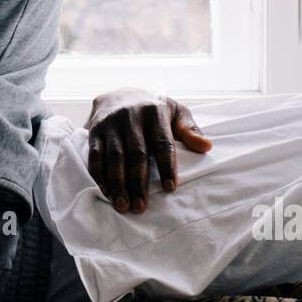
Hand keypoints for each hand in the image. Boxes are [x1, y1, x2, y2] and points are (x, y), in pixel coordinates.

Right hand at [84, 89, 212, 213]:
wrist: (118, 95)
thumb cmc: (152, 109)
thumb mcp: (175, 112)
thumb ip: (189, 130)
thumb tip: (206, 147)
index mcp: (154, 112)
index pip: (162, 142)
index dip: (167, 166)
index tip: (170, 188)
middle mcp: (131, 116)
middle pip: (136, 153)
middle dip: (138, 182)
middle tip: (140, 207)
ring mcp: (111, 123)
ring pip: (114, 157)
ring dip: (118, 183)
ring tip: (123, 206)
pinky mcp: (95, 130)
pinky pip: (95, 155)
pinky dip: (100, 175)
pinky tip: (106, 192)